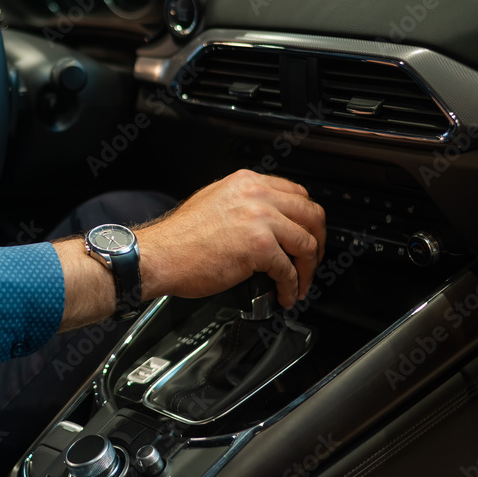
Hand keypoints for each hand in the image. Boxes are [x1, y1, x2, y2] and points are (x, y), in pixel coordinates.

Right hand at [136, 170, 325, 308]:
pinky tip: (285, 294)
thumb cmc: (178, 237)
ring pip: (306, 242)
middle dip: (318, 240)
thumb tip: (263, 219)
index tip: (306, 232)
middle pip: (311, 213)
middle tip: (312, 258)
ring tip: (300, 283)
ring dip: (308, 268)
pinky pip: (289, 269)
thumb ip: (241, 203)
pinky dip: (291, 286)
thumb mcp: (212, 201)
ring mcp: (259, 219)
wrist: (160, 255)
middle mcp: (256, 195)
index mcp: (245, 182)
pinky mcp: (259, 246)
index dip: (306, 217)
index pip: (295, 192)